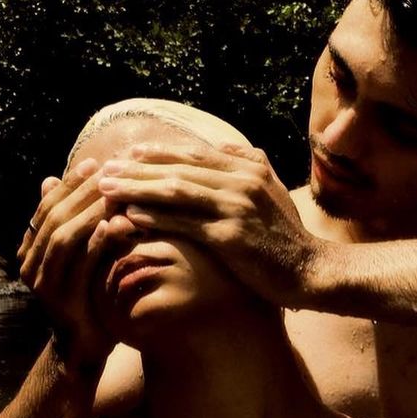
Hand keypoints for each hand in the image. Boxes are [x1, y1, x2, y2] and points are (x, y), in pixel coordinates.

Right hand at [18, 160, 137, 370]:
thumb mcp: (83, 254)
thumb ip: (74, 222)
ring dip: (89, 212)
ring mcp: (42, 283)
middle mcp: (30, 264)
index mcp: (31, 249)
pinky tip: (114, 225)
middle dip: (81, 192)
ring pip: (62, 237)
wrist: (87, 346)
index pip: (47, 207)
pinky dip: (95, 242)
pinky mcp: (60, 300)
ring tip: (113, 193)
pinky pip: (77, 265)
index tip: (96, 163)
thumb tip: (50, 179)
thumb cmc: (90, 294)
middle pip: (54, 217)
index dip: (70, 184)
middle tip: (108, 172)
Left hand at [96, 142, 328, 307]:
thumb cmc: (287, 237)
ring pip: (176, 192)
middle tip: (105, 169)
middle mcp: (242, 181)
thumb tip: (221, 146)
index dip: (160, 153)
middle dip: (138, 168)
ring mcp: (236, 208)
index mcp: (250, 168)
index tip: (130, 154)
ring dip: (137, 189)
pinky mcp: (230, 237)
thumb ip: (249, 164)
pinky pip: (183, 223)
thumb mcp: (273, 191)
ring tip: (107, 189)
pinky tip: (130, 216)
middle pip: (179, 169)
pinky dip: (155, 218)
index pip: (195, 155)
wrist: (311, 271)